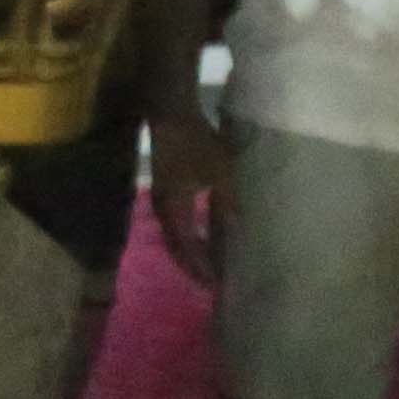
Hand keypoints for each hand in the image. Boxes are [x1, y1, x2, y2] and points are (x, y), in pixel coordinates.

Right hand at [147, 103, 234, 286]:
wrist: (171, 113)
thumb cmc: (196, 142)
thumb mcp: (220, 173)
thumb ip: (228, 204)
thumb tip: (237, 233)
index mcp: (175, 211)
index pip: (187, 250)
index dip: (201, 268)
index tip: (217, 284)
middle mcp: (164, 211)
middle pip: (176, 248)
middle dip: (193, 266)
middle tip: (211, 283)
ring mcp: (161, 201)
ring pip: (173, 237)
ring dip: (189, 253)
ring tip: (207, 265)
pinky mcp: (165, 191)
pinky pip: (174, 225)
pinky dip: (186, 237)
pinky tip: (201, 235)